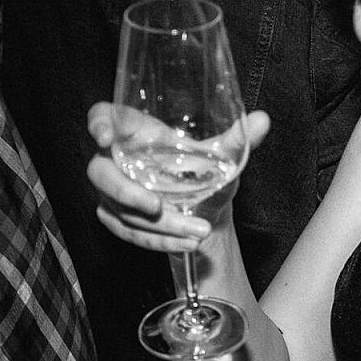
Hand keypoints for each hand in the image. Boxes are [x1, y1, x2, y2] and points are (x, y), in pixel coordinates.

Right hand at [86, 102, 269, 253]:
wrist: (205, 208)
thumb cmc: (203, 171)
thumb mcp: (220, 157)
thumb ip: (237, 139)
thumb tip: (262, 120)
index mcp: (135, 132)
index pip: (102, 117)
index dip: (98, 124)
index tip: (105, 136)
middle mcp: (116, 160)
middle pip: (100, 173)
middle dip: (126, 192)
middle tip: (157, 206)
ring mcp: (112, 192)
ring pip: (120, 211)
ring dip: (158, 226)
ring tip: (197, 232)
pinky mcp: (117, 218)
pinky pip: (130, 233)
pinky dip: (159, 241)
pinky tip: (186, 244)